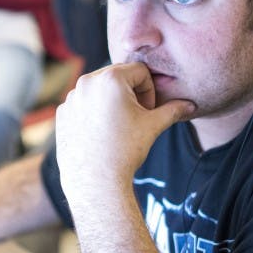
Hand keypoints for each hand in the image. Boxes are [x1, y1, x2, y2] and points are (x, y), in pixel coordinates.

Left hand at [55, 62, 193, 204]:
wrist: (95, 181)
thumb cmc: (125, 151)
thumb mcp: (153, 126)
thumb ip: (173, 110)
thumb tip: (191, 105)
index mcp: (110, 78)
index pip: (139, 71)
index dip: (149, 91)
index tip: (147, 111)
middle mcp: (87, 82)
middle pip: (118, 76)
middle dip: (130, 93)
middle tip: (135, 118)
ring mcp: (71, 97)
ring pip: (99, 89)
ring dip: (111, 101)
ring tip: (118, 126)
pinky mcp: (62, 112)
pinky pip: (82, 103)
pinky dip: (93, 112)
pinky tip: (100, 133)